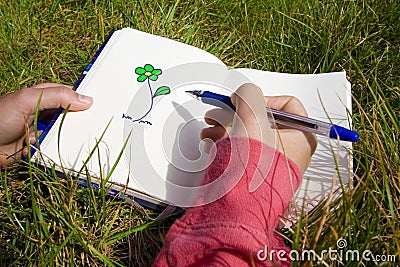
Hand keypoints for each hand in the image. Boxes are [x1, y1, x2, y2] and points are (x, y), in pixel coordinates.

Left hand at [0, 83, 92, 166]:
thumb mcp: (27, 100)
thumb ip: (56, 97)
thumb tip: (87, 99)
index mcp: (42, 95)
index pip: (69, 93)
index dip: (84, 97)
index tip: (102, 103)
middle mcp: (44, 111)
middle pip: (71, 113)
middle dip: (83, 117)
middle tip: (101, 121)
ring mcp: (43, 129)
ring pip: (67, 130)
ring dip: (75, 134)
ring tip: (93, 136)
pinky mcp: (41, 145)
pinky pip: (59, 145)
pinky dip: (65, 147)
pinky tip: (76, 148)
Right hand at [200, 83, 317, 172]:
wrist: (238, 205)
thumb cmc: (253, 165)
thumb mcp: (253, 117)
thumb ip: (249, 95)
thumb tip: (244, 94)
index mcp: (301, 138)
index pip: (287, 105)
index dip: (263, 99)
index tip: (245, 103)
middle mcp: (289, 151)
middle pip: (263, 119)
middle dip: (236, 113)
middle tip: (221, 111)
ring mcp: (271, 163)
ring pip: (248, 133)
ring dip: (225, 125)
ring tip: (209, 127)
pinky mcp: (254, 174)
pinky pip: (241, 150)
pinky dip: (225, 142)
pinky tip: (211, 141)